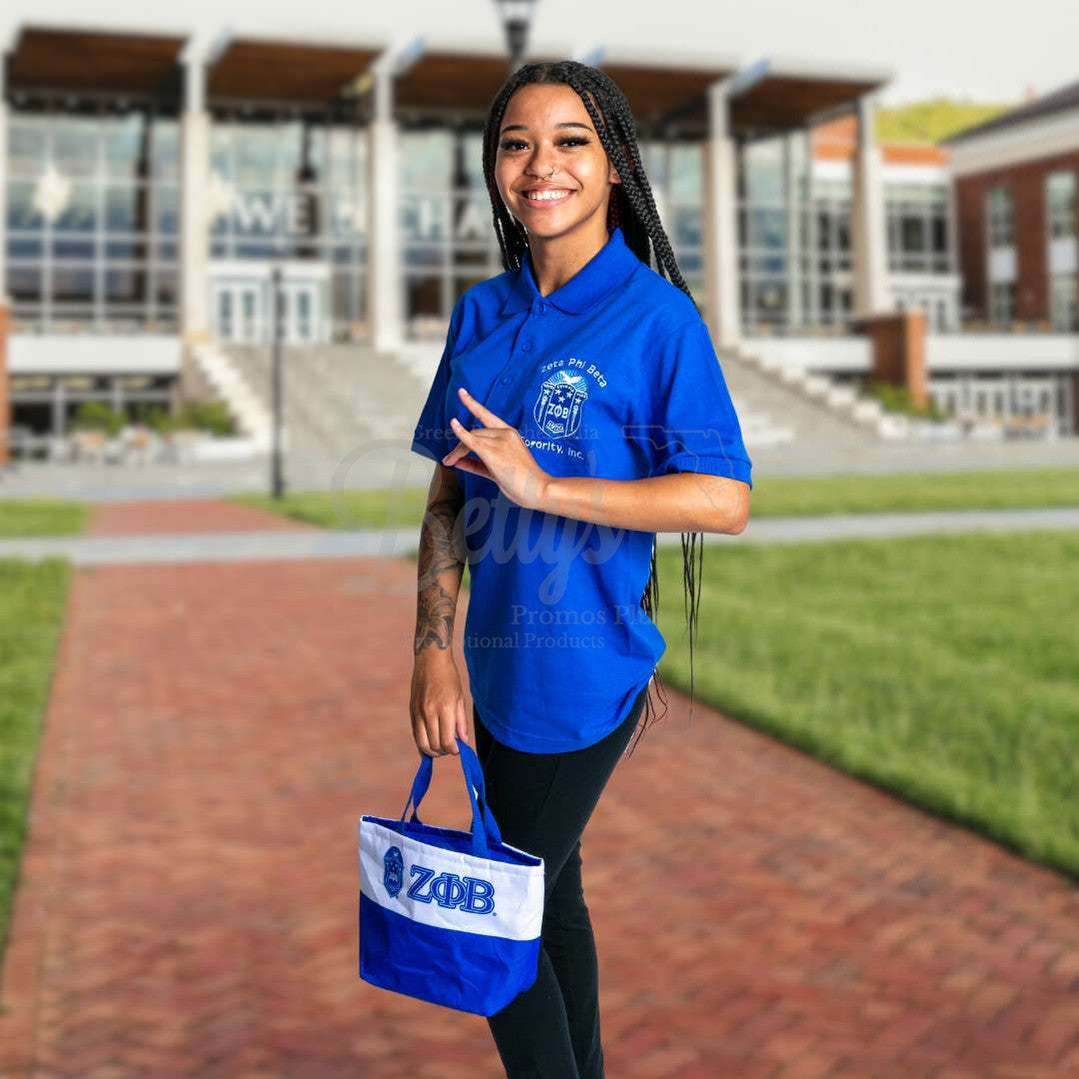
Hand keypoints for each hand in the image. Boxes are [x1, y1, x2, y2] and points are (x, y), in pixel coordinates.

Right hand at [410, 650, 469, 757]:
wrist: (430, 660)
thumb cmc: (449, 677)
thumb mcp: (460, 698)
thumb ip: (461, 722)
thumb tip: (463, 741)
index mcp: (445, 708)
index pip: (447, 740)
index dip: (454, 750)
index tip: (459, 749)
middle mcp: (429, 712)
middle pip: (434, 745)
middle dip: (444, 752)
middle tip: (451, 748)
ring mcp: (418, 712)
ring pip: (422, 743)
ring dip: (432, 751)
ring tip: (441, 748)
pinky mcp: (411, 711)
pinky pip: (415, 734)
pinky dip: (422, 743)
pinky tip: (430, 743)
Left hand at [442, 387, 550, 510]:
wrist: (537, 488)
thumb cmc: (522, 482)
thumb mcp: (497, 471)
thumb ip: (476, 464)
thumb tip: (457, 461)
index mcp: (509, 433)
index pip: (486, 415)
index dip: (472, 404)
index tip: (461, 393)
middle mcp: (505, 433)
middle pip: (474, 432)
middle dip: (459, 446)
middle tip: (449, 459)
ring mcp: (500, 441)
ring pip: (471, 439)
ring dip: (457, 450)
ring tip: (448, 461)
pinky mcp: (494, 452)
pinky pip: (472, 440)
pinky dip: (460, 432)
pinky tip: (453, 424)